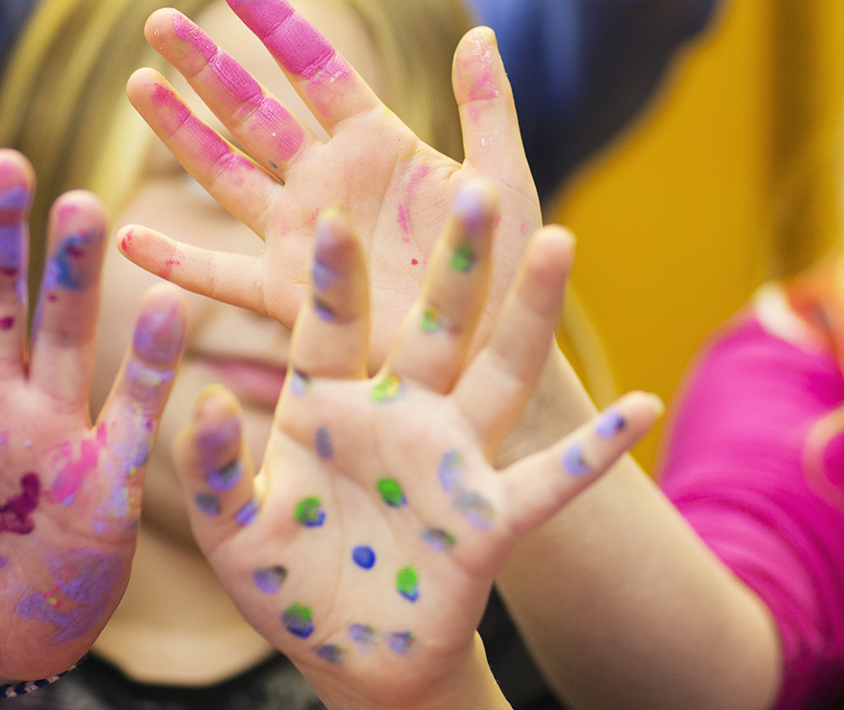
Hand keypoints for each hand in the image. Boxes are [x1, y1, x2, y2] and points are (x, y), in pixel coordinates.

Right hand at [116, 0, 542, 367]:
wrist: (495, 356)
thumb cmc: (507, 272)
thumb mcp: (504, 186)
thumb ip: (488, 110)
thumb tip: (479, 33)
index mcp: (379, 145)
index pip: (317, 70)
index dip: (276, 27)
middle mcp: (329, 182)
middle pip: (253, 112)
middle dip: (205, 67)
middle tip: (157, 22)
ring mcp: (303, 236)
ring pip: (225, 175)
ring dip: (180, 134)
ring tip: (138, 85)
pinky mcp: (289, 295)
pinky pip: (219, 276)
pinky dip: (174, 262)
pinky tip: (127, 239)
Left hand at [178, 189, 657, 708]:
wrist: (343, 653)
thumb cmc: (279, 576)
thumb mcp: (228, 525)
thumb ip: (213, 467)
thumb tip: (200, 405)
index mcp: (329, 397)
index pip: (332, 323)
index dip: (334, 277)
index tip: (330, 217)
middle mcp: (400, 410)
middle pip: (435, 324)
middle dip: (454, 261)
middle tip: (473, 188)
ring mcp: (452, 458)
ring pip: (499, 373)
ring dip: (531, 312)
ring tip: (559, 241)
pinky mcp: (490, 518)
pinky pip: (552, 480)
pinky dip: (598, 449)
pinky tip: (642, 407)